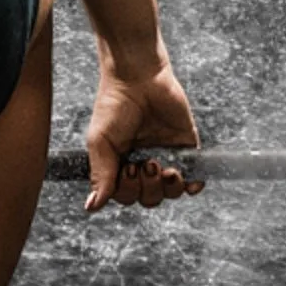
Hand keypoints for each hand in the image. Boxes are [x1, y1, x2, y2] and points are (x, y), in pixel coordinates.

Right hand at [83, 59, 203, 212]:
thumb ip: (101, 176)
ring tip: (162, 166)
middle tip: (145, 164)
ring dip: (168, 188)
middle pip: (149, 198)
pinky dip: (193, 184)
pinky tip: (187, 179)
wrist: (138, 77)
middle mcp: (143, 163)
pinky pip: (194, 175)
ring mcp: (166, 155)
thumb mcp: (100, 142)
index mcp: (120, 164)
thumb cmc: (114, 105)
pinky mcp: (187, 146)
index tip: (127, 168)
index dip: (128, 192)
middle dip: (148, 188)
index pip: (126, 196)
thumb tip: (91, 207)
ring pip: (170, 192)